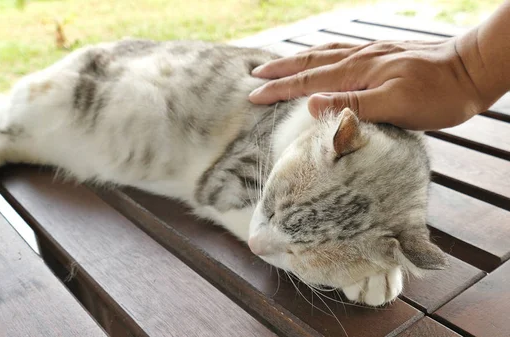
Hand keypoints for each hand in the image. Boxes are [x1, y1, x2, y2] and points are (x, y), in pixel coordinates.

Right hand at [248, 39, 485, 129]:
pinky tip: (323, 59)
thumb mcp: (397, 106)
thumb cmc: (438, 95)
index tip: (254, 95)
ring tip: (278, 64)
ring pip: (323, 54)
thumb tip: (310, 104)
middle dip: (280, 70)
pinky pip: (340, 53)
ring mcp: (371, 54)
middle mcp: (359, 58)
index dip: (279, 89)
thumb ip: (353, 105)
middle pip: (309, 62)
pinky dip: (320, 56)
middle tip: (254, 75)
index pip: (308, 81)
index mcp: (358, 72)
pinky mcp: (382, 54)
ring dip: (296, 60)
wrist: (472, 70)